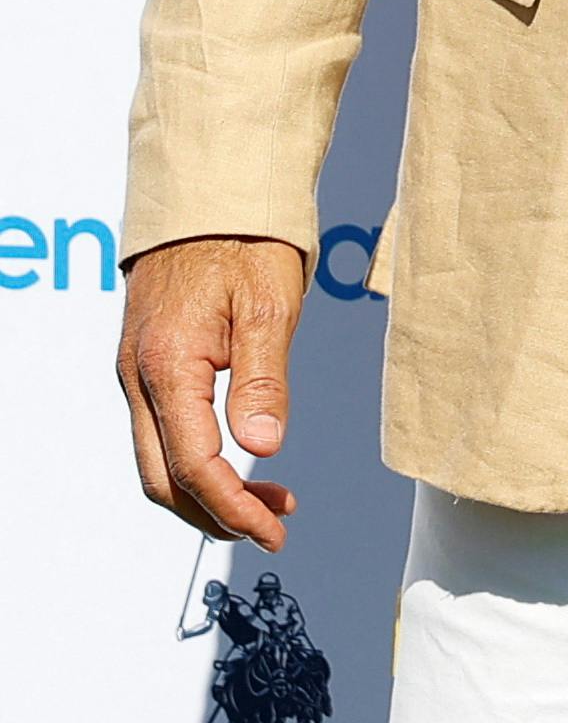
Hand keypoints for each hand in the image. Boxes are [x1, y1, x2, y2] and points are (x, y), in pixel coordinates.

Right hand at [117, 237, 308, 548]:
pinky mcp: (148, 363)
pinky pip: (161, 431)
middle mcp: (140, 376)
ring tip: (268, 497)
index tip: (274, 529)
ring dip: (207, 492)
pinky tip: (238, 458)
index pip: (195, 466)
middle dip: (216, 514)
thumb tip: (262, 448)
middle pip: (164, 480)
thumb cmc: (243, 238)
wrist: (208, 194)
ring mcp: (138, 372)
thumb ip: (262, 379)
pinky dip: (196, 460)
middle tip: (273, 523)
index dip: (234, 507)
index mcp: (167, 366)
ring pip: (158, 460)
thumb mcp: (267, 305)